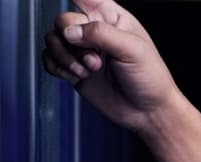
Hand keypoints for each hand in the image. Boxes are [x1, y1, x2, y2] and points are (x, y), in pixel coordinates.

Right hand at [41, 0, 180, 133]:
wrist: (148, 112)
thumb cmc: (150, 78)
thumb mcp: (132, 49)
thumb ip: (101, 34)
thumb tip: (71, 31)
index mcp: (112, 17)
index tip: (70, 5)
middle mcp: (95, 30)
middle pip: (63, 21)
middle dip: (73, 41)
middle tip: (95, 60)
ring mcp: (83, 51)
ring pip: (53, 40)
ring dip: (66, 57)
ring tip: (89, 70)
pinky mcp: (75, 69)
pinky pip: (50, 59)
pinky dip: (57, 67)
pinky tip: (76, 75)